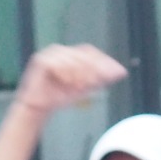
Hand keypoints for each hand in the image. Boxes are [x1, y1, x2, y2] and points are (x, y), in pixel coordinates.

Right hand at [13, 44, 127, 114]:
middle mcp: (62, 51)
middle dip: (92, 68)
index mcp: (72, 55)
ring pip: (71, 58)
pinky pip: (56, 63)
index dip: (104, 61)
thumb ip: (101, 79)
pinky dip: (64, 72)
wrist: (39, 108)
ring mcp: (50, 54)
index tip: (117, 72)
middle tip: (96, 81)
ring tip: (80, 85)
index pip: (90, 53)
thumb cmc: (59, 97)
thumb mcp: (85, 88)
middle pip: (82, 54)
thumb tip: (120, 72)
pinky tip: (68, 82)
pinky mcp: (40, 60)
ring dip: (78, 71)